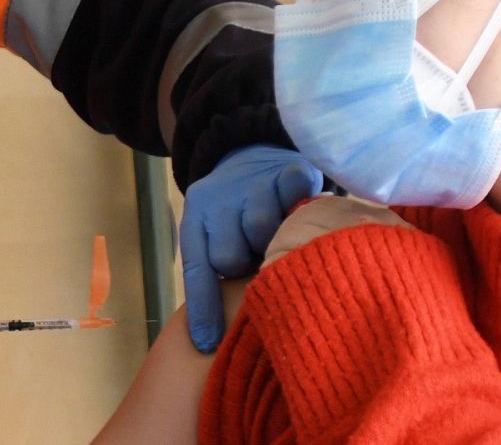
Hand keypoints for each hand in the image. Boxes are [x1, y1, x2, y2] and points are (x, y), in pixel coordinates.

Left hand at [179, 144, 323, 352]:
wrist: (253, 154)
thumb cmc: (235, 214)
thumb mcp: (213, 237)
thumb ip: (216, 276)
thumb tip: (213, 341)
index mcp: (196, 219)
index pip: (196, 269)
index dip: (203, 309)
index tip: (208, 344)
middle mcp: (219, 200)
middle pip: (229, 255)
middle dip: (245, 267)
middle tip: (260, 263)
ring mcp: (253, 184)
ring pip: (260, 229)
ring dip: (273, 242)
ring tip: (281, 243)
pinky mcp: (288, 172)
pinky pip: (294, 194)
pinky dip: (300, 207)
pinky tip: (304, 217)